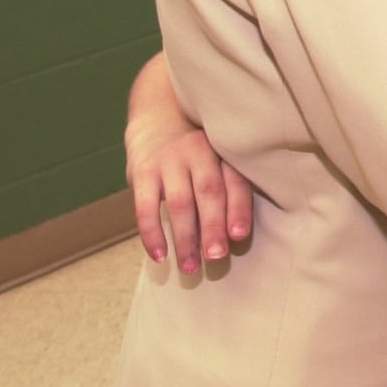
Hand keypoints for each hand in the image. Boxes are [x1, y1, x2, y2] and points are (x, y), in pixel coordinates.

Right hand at [125, 53, 253, 271]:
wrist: (157, 119)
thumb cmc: (200, 153)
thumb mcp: (219, 157)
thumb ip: (232, 186)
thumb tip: (243, 236)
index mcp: (223, 149)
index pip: (235, 180)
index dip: (238, 208)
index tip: (239, 236)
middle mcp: (197, 150)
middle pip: (208, 191)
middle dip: (212, 226)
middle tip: (216, 257)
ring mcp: (168, 160)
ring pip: (179, 202)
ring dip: (185, 238)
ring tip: (190, 267)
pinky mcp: (143, 171)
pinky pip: (145, 206)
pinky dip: (151, 233)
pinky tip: (159, 255)